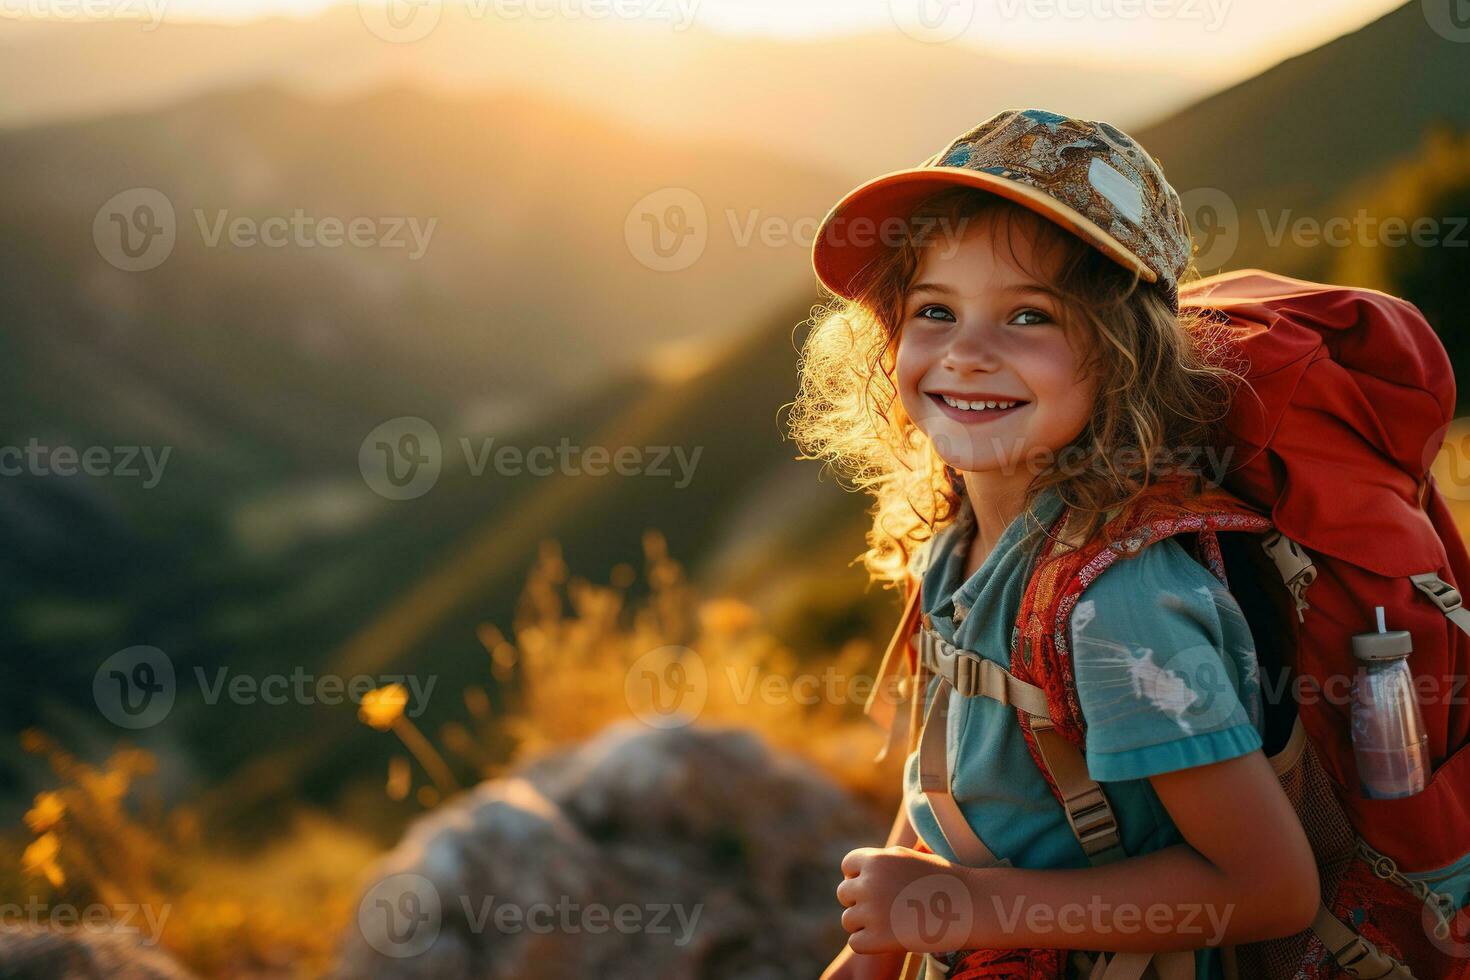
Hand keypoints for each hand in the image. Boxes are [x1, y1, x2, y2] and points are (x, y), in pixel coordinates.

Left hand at [836, 845, 975, 955]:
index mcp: (876, 858)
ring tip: (892, 923)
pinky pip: (856, 943)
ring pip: (848, 920)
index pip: (848, 866)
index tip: (880, 887)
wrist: (970, 905)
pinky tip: (891, 938)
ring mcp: (872, 910)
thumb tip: (854, 871)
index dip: (860, 877)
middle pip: (844, 894)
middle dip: (861, 902)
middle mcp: (869, 882)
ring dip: (864, 924)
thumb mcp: (908, 858)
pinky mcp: (878, 938)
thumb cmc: (943, 881)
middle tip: (887, 908)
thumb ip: (881, 862)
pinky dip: (870, 944)